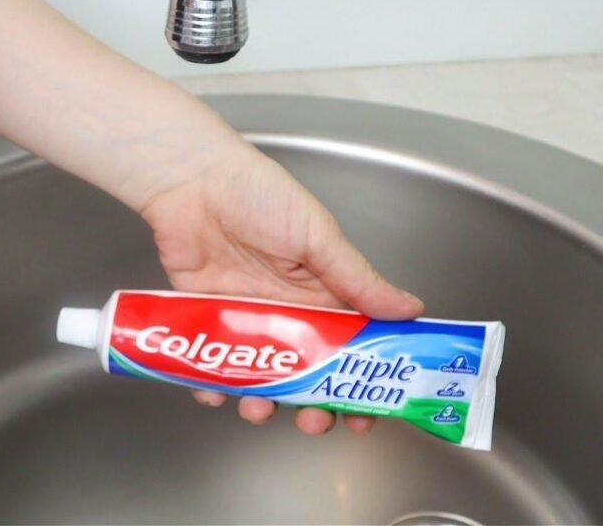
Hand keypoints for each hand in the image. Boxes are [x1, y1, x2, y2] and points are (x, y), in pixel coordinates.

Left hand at [141, 145, 423, 434]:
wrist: (191, 182)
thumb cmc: (258, 195)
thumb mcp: (319, 237)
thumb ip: (358, 279)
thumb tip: (411, 310)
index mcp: (322, 292)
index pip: (350, 347)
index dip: (360, 381)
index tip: (366, 412)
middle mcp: (287, 311)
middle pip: (307, 373)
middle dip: (313, 405)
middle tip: (313, 421)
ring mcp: (246, 319)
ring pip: (261, 377)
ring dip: (263, 402)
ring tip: (259, 409)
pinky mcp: (205, 319)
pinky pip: (211, 365)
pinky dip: (212, 386)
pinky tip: (213, 394)